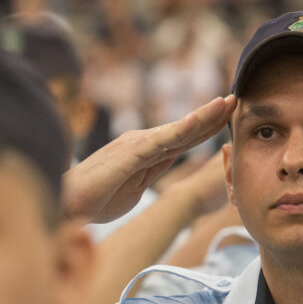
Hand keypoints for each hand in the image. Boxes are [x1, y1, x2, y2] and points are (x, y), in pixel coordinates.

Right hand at [63, 96, 233, 222]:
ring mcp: (135, 145)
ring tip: (227, 101)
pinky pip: (160, 141)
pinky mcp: (128, 154)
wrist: (65, 205)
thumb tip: (171, 159)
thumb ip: (152, 171)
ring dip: (203, 115)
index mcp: (144, 153)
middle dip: (212, 115)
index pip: (183, 139)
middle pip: (184, 129)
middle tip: (238, 98)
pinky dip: (181, 129)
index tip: (230, 116)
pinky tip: (199, 119)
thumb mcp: (134, 188)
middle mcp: (141, 142)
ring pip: (177, 129)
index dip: (208, 127)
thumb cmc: (93, 200)